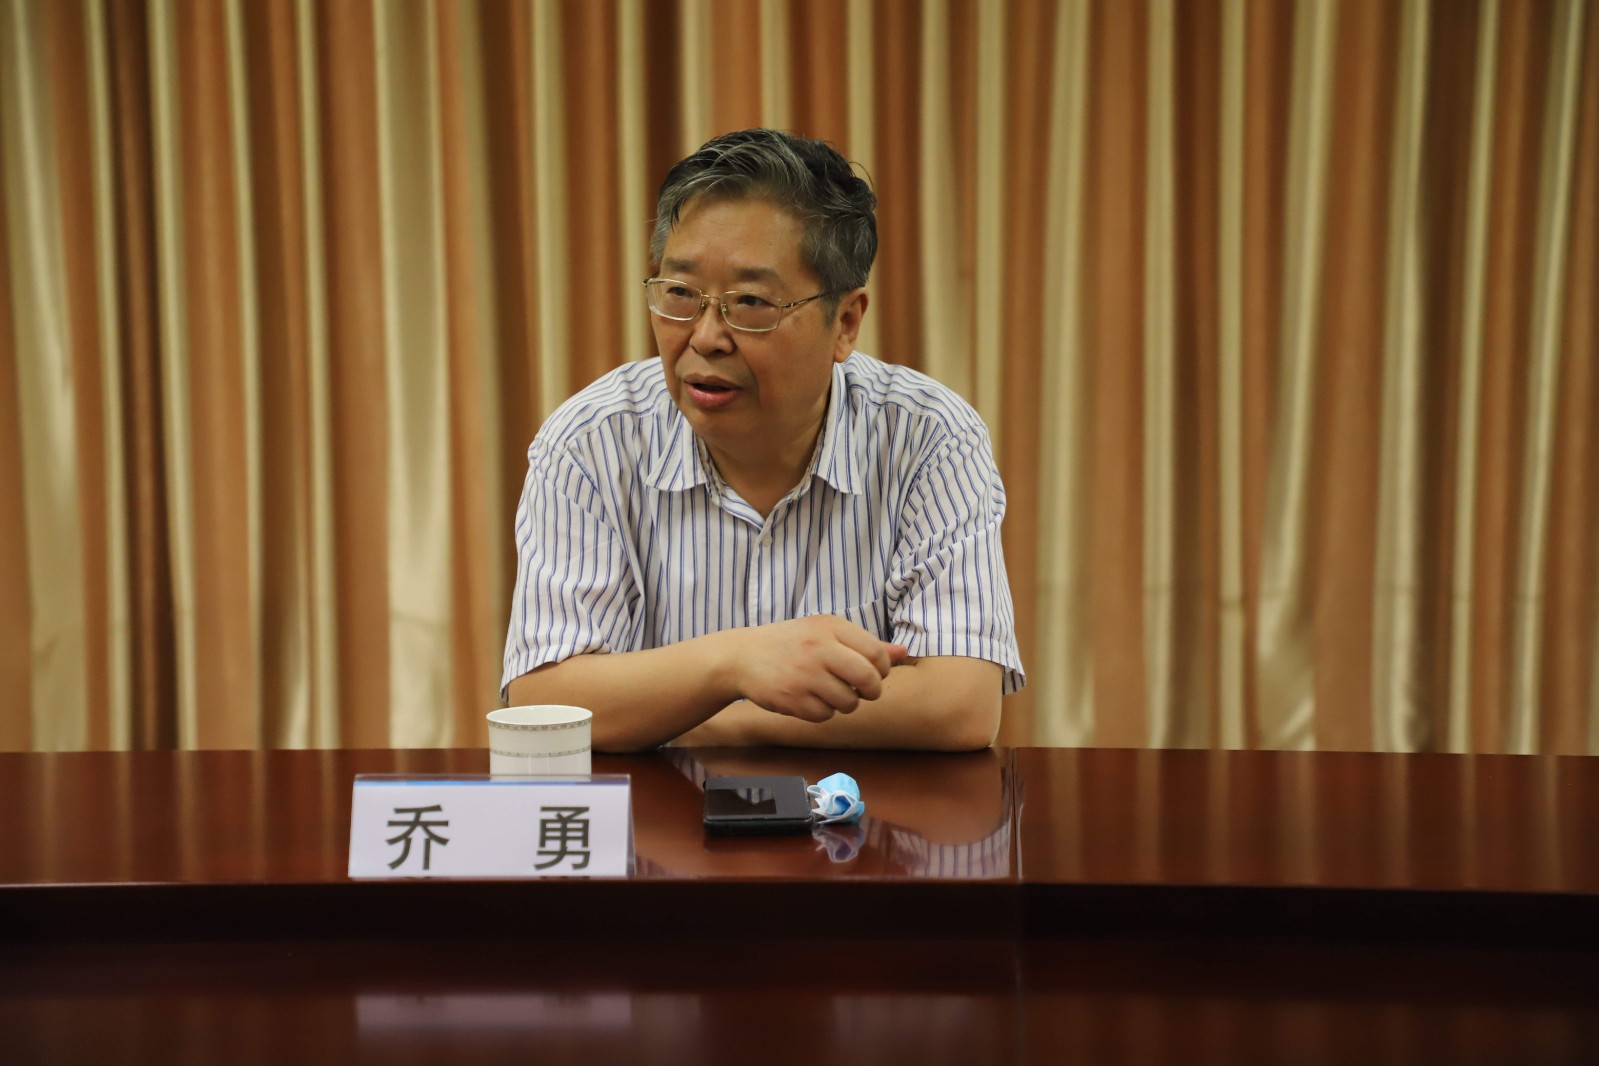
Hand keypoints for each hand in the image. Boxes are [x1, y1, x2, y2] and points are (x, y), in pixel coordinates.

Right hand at [727, 616, 908, 722]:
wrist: (743, 656)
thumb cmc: (791, 643)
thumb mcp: (825, 632)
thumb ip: (864, 643)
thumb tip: (904, 652)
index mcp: (830, 627)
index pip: (876, 653)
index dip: (882, 670)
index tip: (873, 674)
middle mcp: (818, 649)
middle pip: (868, 680)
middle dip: (872, 692)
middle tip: (863, 692)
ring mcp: (804, 675)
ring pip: (849, 702)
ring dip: (846, 704)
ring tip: (831, 693)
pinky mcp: (792, 699)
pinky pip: (825, 715)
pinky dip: (823, 712)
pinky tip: (810, 699)